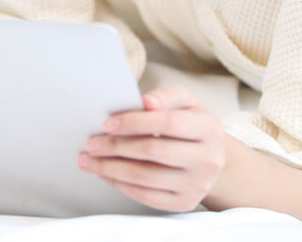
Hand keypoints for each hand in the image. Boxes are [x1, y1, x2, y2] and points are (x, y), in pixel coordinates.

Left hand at [76, 83, 227, 212]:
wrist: (211, 160)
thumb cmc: (192, 126)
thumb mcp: (187, 103)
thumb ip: (167, 96)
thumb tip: (146, 102)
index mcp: (210, 129)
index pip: (168, 123)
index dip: (135, 122)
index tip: (107, 124)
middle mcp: (208, 159)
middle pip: (153, 151)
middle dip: (116, 146)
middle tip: (91, 143)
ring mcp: (197, 185)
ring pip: (145, 177)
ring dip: (111, 168)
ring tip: (89, 160)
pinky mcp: (184, 203)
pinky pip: (146, 197)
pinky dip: (121, 185)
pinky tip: (106, 174)